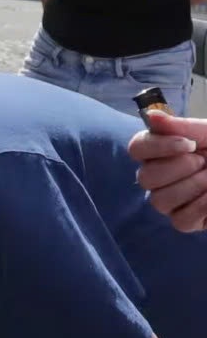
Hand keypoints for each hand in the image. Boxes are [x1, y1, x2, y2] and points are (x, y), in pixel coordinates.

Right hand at [131, 110, 206, 231]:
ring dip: (193, 186)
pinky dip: (202, 206)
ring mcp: (170, 201)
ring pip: (160, 200)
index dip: (158, 147)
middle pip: (146, 177)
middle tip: (204, 162)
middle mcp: (159, 177)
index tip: (189, 144)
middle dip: (180, 168)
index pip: (137, 148)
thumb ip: (181, 126)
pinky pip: (180, 220)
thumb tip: (152, 116)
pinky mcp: (185, 221)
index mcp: (162, 151)